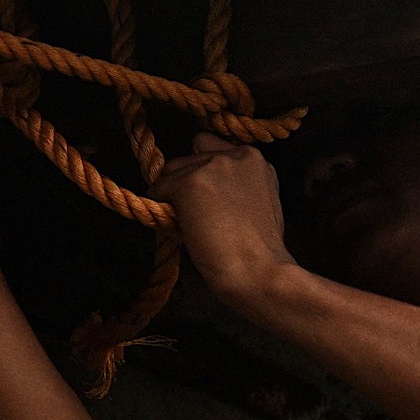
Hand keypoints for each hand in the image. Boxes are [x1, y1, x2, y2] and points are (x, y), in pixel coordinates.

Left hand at [156, 136, 297, 309]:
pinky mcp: (190, 182)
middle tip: (195, 212)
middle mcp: (234, 154)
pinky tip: (176, 226)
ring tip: (188, 222)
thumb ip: (236, 184)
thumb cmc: (261, 250)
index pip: (211, 147)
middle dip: (188, 180)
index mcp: (254, 158)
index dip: (204, 170)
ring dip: (173, 192)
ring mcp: (212, 165)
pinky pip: (159, 187)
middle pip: (189, 157)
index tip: (204, 191)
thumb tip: (204, 188)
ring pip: (171, 170)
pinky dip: (159, 205)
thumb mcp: (261, 200)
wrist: (259, 272)